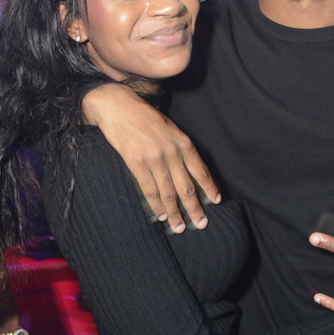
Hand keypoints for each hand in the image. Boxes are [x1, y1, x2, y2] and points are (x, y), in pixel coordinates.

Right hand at [82, 83, 220, 233]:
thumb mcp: (170, 129)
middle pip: (187, 187)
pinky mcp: (136, 163)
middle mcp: (172, 152)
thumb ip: (180, 149)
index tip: (215, 202)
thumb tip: (191, 173)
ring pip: (169, 192)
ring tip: (179, 227)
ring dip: (175, 213)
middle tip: (201, 224)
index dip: (209, 188)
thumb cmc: (144, 118)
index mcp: (183, 142)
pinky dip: (156, 205)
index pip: (200, 170)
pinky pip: (149, 190)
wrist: (118, 107)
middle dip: (195, 208)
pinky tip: (161, 216)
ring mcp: (154, 159)